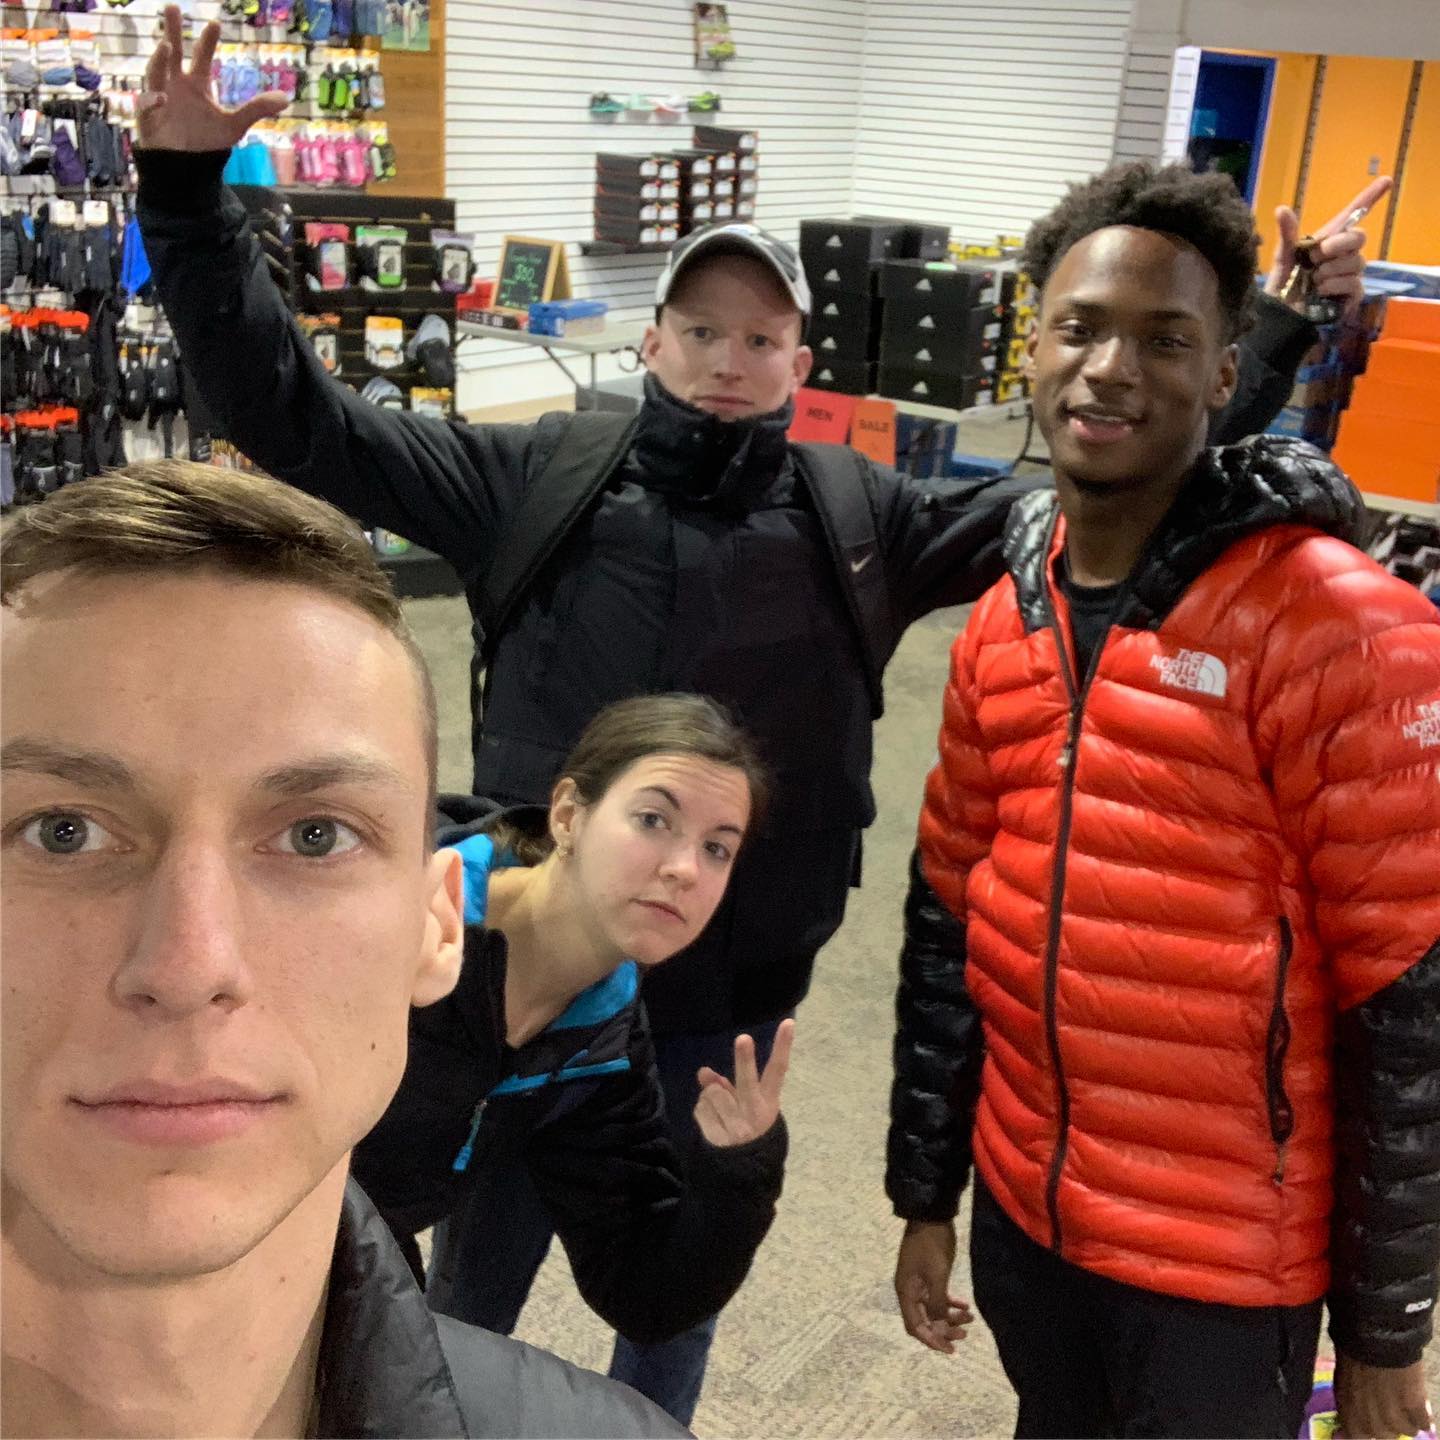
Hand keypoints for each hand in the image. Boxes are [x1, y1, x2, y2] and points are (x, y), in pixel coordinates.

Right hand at [137, 5, 288, 151]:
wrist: (188, 166)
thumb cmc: (207, 141)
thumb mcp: (235, 125)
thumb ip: (256, 109)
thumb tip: (286, 98)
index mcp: (196, 83)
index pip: (201, 56)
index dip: (207, 41)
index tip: (216, 23)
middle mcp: (176, 85)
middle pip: (172, 53)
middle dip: (172, 30)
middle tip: (172, 7)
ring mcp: (160, 97)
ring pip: (154, 73)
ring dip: (159, 59)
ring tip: (166, 44)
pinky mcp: (148, 117)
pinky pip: (146, 105)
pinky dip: (152, 100)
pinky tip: (163, 98)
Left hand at [693, 1018, 793, 1146]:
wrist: (745, 1174)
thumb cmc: (748, 1128)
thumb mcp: (747, 1106)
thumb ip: (728, 1086)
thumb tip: (703, 1072)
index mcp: (768, 1102)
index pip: (778, 1070)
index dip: (783, 1046)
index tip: (788, 1023)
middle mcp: (755, 1113)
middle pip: (747, 1081)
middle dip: (745, 1060)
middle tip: (744, 1038)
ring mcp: (737, 1128)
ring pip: (714, 1093)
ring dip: (710, 1097)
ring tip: (720, 1111)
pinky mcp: (719, 1139)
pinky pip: (701, 1110)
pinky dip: (703, 1112)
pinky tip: (714, 1124)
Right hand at [894, 1218, 973, 1353]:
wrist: (930, 1214)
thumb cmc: (932, 1246)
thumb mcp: (937, 1276)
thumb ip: (937, 1304)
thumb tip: (938, 1327)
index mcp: (906, 1292)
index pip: (915, 1326)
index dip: (932, 1340)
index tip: (950, 1349)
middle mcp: (909, 1290)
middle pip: (924, 1320)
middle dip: (944, 1330)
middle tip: (965, 1335)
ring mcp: (918, 1281)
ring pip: (932, 1308)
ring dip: (949, 1316)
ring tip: (970, 1318)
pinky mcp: (927, 1273)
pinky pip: (937, 1295)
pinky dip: (950, 1302)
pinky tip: (965, 1304)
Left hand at [1264, 176, 1392, 318]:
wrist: (1282, 316)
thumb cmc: (1284, 286)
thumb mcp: (1283, 258)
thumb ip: (1287, 234)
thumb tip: (1282, 208)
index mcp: (1329, 241)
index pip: (1353, 215)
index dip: (1370, 198)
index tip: (1386, 180)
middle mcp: (1344, 254)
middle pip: (1359, 237)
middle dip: (1337, 245)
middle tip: (1314, 257)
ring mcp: (1351, 274)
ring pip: (1355, 262)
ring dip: (1329, 270)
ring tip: (1313, 280)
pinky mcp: (1353, 294)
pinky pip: (1353, 283)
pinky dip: (1333, 285)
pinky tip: (1320, 291)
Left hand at [1334, 1352, 1433, 1437]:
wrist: (1376, 1338)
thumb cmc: (1353, 1351)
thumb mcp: (1342, 1379)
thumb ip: (1348, 1404)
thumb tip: (1345, 1426)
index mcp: (1349, 1413)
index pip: (1355, 1436)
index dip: (1362, 1431)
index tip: (1367, 1424)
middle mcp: (1372, 1422)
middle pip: (1384, 1436)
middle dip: (1386, 1424)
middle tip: (1388, 1407)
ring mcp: (1396, 1419)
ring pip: (1406, 1431)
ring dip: (1406, 1419)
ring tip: (1404, 1401)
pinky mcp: (1417, 1411)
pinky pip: (1424, 1423)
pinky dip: (1423, 1415)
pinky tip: (1418, 1403)